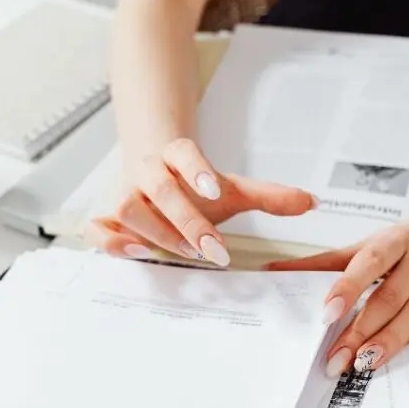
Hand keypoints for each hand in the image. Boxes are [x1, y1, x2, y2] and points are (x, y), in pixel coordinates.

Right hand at [88, 137, 317, 265]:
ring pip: (125, 207)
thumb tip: (312, 202)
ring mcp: (122, 195)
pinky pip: (95, 229)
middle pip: (156, 187)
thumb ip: (269, 197)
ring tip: (185, 254)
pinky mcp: (105, 220)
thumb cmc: (194, 190)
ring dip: (155, 232)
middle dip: (185, 219)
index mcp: (175, 156)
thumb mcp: (232, 191)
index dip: (195, 168)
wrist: (154, 180)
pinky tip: (138, 255)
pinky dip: (111, 243)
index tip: (216, 188)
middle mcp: (145, 172)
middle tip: (212, 248)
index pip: (182, 152)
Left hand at [264, 203, 408, 375]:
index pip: (369, 261)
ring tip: (367, 360)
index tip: (327, 314)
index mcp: (396, 239)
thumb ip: (328, 262)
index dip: (347, 287)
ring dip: (394, 337)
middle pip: (391, 295)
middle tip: (337, 358)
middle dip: (362, 330)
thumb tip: (276, 272)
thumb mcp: (372, 243)